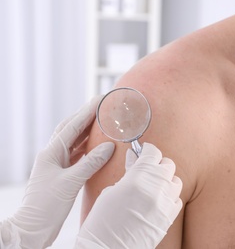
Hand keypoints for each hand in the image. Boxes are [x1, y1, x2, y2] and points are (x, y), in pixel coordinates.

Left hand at [4, 96, 114, 248]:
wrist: (33, 227)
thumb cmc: (47, 205)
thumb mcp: (70, 182)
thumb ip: (90, 163)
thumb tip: (109, 147)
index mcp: (51, 153)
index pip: (72, 127)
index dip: (87, 112)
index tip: (100, 100)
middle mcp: (53, 155)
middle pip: (71, 130)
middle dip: (86, 116)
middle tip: (101, 105)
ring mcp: (57, 164)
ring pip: (74, 142)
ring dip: (87, 131)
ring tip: (102, 121)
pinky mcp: (62, 174)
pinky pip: (76, 155)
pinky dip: (87, 148)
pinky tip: (96, 146)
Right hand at [75, 143, 182, 248]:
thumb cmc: (102, 223)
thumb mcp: (110, 193)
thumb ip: (128, 173)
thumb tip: (134, 158)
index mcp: (138, 179)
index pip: (153, 153)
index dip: (148, 150)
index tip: (144, 151)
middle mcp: (156, 189)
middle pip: (168, 165)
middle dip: (158, 163)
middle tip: (147, 167)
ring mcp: (165, 204)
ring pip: (176, 181)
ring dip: (166, 179)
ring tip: (153, 184)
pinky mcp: (169, 218)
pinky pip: (177, 199)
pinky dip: (170, 195)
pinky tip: (158, 199)